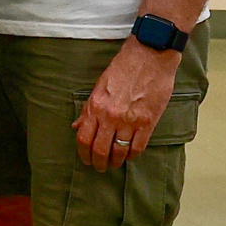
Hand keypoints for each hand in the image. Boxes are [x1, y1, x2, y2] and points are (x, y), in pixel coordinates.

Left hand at [74, 38, 178, 170]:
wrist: (148, 57)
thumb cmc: (122, 69)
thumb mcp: (99, 87)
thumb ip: (88, 109)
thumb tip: (77, 126)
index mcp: (96, 106)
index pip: (83, 138)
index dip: (83, 153)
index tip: (85, 160)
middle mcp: (110, 116)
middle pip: (100, 149)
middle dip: (98, 162)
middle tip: (99, 168)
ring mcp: (130, 120)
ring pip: (119, 151)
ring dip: (115, 161)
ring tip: (114, 164)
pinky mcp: (148, 122)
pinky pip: (138, 146)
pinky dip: (132, 155)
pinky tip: (130, 156)